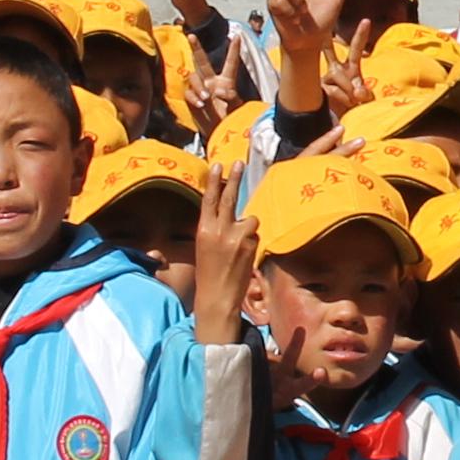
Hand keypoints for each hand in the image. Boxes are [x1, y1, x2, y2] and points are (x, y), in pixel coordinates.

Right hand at [187, 156, 258, 341]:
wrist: (217, 297)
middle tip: (239, 162)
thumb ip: (215, 227)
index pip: (209, 199)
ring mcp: (237, 238)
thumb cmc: (209, 272)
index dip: (214, 181)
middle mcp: (220, 230)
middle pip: (229, 198)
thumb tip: (231, 212)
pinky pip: (255, 236)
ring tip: (238, 248)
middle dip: (234, 179)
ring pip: (249, 220)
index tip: (218, 165)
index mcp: (204, 229)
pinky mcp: (251, 246)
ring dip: (247, 228)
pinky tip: (243, 257)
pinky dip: (252, 242)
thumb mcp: (204, 245)